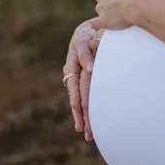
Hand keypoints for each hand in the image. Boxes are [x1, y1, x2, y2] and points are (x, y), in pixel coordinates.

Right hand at [63, 18, 103, 140]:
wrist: (91, 31)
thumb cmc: (90, 32)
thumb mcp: (86, 36)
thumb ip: (85, 50)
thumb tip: (89, 67)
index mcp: (72, 63)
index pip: (75, 82)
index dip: (79, 96)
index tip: (82, 108)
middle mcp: (72, 74)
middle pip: (76, 96)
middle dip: (80, 113)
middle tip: (84, 129)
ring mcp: (77, 80)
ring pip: (79, 102)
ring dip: (83, 118)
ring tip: (86, 133)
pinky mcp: (83, 84)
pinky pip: (83, 101)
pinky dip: (86, 114)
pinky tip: (88, 129)